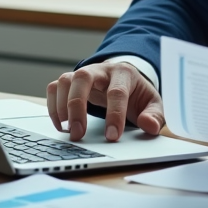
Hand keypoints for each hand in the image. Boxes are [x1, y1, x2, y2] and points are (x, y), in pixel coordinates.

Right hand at [46, 62, 164, 142]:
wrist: (127, 81)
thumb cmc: (138, 94)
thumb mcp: (153, 104)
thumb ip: (154, 115)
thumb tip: (149, 126)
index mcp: (124, 73)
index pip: (117, 92)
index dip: (114, 115)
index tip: (111, 136)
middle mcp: (101, 70)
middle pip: (83, 78)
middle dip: (78, 106)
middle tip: (78, 134)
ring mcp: (84, 74)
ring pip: (66, 80)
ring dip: (62, 106)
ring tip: (67, 130)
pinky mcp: (71, 82)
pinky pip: (55, 88)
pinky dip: (53, 106)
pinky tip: (61, 125)